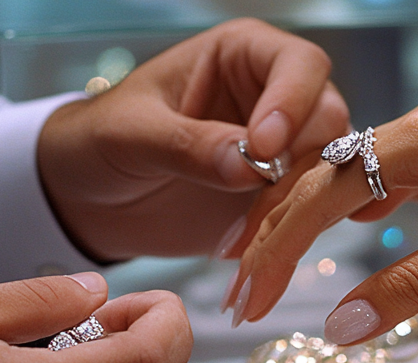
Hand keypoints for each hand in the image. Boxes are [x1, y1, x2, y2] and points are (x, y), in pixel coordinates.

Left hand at [37, 18, 349, 261]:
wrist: (88, 199)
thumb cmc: (100, 139)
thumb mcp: (131, 134)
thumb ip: (189, 145)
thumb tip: (251, 165)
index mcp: (244, 57)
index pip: (300, 66)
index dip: (293, 102)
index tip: (265, 148)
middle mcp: (276, 102)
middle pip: (329, 124)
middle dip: (304, 165)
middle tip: (266, 200)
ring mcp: (284, 155)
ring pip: (327, 177)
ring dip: (300, 211)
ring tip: (257, 241)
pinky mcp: (279, 203)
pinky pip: (307, 218)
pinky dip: (299, 238)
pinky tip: (295, 251)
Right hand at [224, 96, 417, 343]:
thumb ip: (412, 283)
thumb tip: (338, 327)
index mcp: (417, 137)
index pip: (318, 195)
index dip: (276, 250)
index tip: (245, 300)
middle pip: (322, 185)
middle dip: (277, 242)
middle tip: (242, 298)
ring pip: (351, 188)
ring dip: (311, 231)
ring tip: (272, 274)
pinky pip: (388, 190)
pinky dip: (356, 220)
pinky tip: (346, 239)